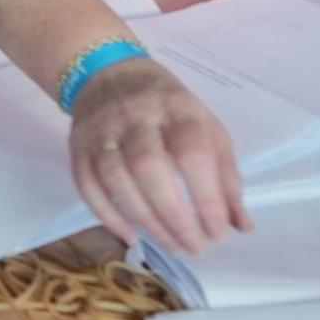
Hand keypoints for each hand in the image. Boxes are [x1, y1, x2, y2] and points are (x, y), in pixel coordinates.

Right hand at [67, 56, 251, 256]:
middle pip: (149, 167)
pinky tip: (132, 236)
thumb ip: (226, 176)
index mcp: (177, 108)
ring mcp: (102, 129)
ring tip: (171, 244)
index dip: (207, 199)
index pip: (192, 154)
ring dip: (145, 220)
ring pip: (116, 178)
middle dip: (174, 216)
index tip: (218, 232)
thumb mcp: (207, 129)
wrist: (109, 73)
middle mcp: (136, 115)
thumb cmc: (170, 109)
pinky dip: (109, 216)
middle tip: (194, 247)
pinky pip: (87, 185)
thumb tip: (241, 226)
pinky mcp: (78, 145)